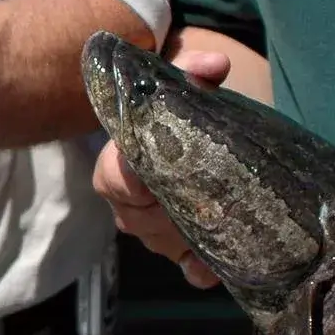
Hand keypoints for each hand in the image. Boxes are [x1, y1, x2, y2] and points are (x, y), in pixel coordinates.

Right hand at [92, 48, 229, 287]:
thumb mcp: (183, 83)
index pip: (112, 178)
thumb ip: (192, 70)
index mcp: (119, 159)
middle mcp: (129, 200)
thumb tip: (214, 65)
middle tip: (210, 201)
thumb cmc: (184, 105)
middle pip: (140, 219)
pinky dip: (200, 269)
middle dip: (173, 212)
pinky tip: (214, 266)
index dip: (133, 182)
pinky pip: (185, 267)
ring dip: (190, 238)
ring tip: (221, 231)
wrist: (202, 130)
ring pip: (163, 244)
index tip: (155, 180)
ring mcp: (153, 229)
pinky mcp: (181, 249)